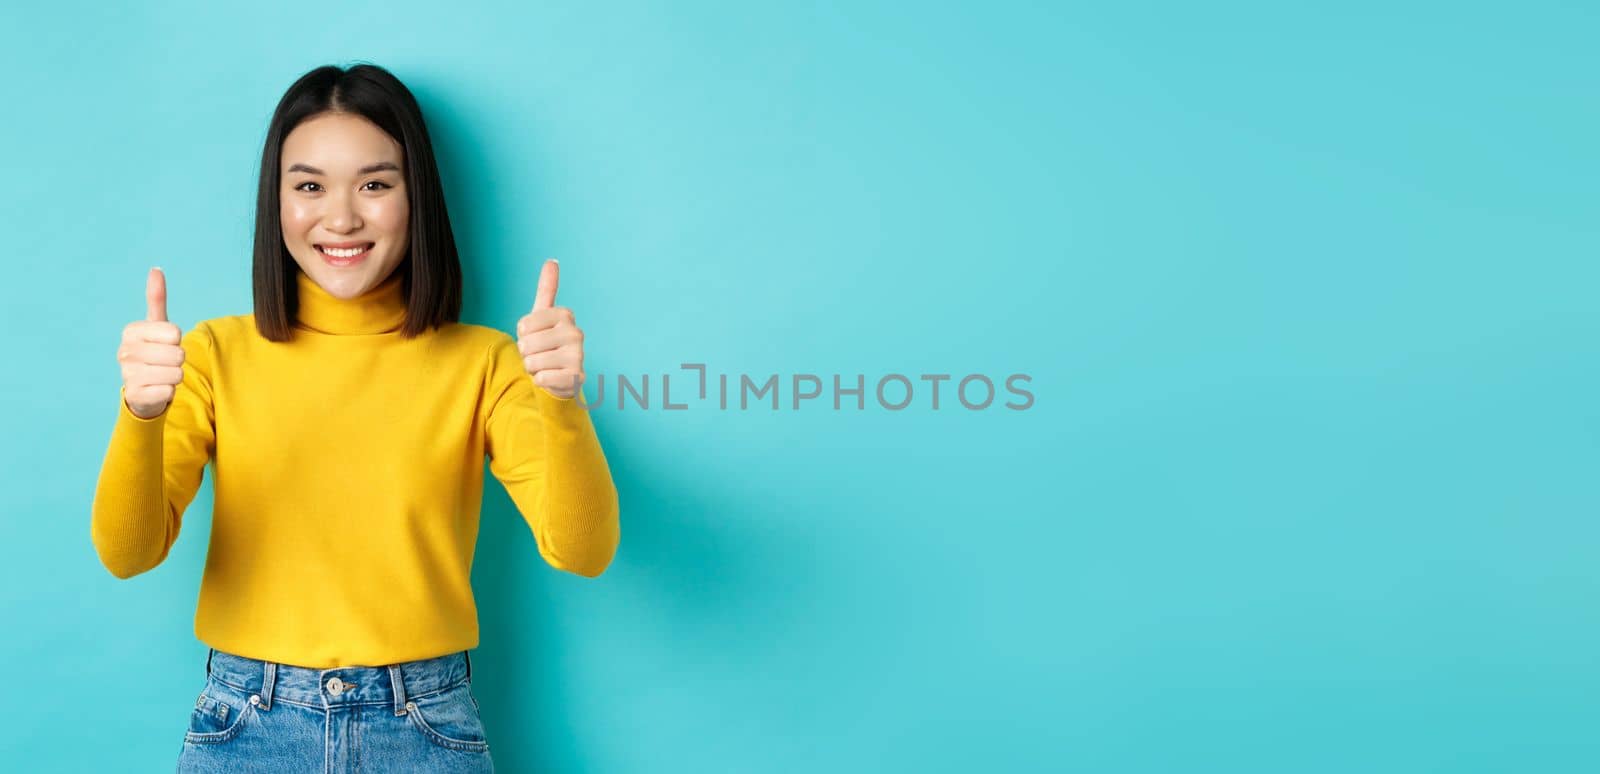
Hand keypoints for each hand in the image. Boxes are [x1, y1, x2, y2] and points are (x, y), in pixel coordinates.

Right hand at [119, 267, 186, 418]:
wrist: (143, 389)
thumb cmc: (154, 352)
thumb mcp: (156, 325)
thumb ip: (156, 298)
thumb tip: (156, 269)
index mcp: (131, 331)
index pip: (174, 332)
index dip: (176, 340)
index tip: (165, 344)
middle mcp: (125, 351)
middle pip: (177, 353)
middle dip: (178, 360)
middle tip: (165, 363)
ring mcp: (127, 374)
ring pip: (176, 373)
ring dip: (175, 376)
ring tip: (161, 375)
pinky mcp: (135, 395)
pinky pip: (169, 391)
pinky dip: (169, 391)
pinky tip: (157, 389)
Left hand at [515, 259, 585, 398]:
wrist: (560, 376)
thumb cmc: (547, 343)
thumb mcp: (543, 315)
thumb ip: (547, 288)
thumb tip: (552, 261)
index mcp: (565, 315)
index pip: (524, 325)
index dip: (523, 335)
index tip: (536, 336)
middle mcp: (576, 333)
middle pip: (527, 344)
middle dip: (527, 354)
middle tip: (540, 354)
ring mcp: (578, 356)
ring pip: (533, 362)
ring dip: (533, 368)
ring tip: (546, 366)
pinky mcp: (577, 378)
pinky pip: (541, 378)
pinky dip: (541, 381)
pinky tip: (552, 378)